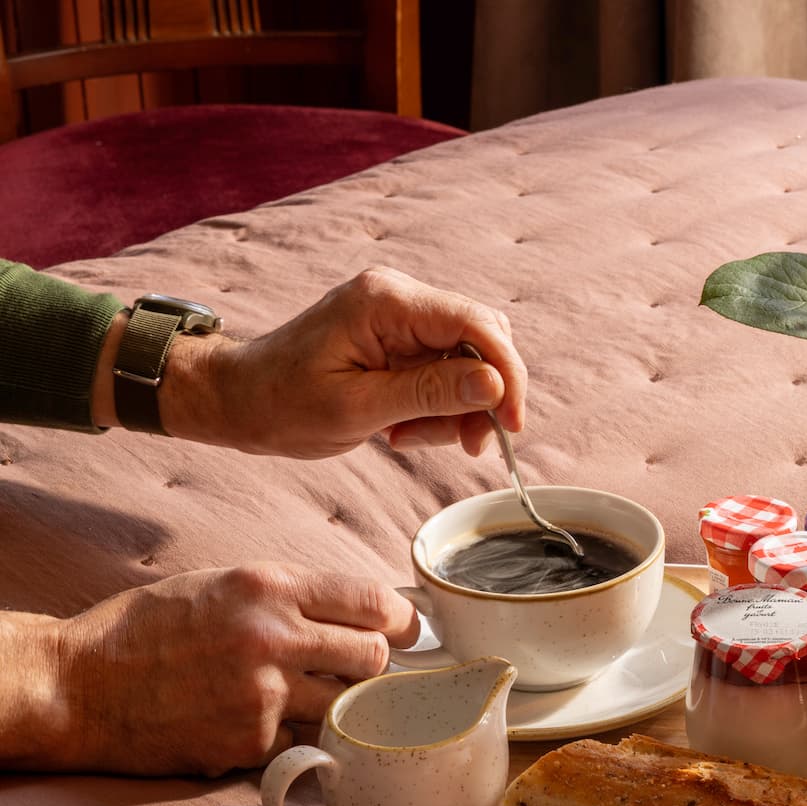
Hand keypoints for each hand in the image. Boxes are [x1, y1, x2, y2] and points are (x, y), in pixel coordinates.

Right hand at [33, 564, 417, 776]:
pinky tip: (280, 728)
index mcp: (269, 587)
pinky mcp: (248, 742)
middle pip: (373, 655)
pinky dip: (302, 738)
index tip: (406, 630)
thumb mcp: (222, 584)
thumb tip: (357, 611)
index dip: (400, 618)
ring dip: (344, 705)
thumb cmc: (147, 629)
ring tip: (321, 700)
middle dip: (374, 665)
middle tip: (361, 671)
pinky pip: (307, 742)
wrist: (79, 685)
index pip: (371, 600)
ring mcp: (263, 693)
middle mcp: (272, 636)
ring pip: (348, 703)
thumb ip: (290, 596)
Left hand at [162, 267, 528, 458]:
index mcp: (386, 302)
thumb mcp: (356, 409)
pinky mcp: (397, 339)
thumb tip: (494, 386)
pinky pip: (443, 371)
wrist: (235, 399)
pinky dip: (436, 407)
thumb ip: (429, 394)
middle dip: (483, 396)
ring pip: (467, 361)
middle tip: (466, 445)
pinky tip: (402, 430)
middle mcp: (398, 297)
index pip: (478, 325)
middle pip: (481, 339)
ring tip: (408, 439)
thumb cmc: (280, 404)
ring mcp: (399, 316)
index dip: (507, 375)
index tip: (511, 425)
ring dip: (455, 409)